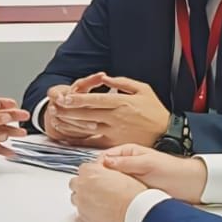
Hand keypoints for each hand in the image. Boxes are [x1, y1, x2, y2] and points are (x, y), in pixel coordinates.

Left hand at [49, 74, 170, 149]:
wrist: (167, 133)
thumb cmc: (155, 111)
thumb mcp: (143, 89)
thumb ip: (122, 82)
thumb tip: (104, 78)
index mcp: (122, 102)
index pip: (95, 100)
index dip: (78, 99)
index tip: (64, 97)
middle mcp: (116, 117)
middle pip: (87, 113)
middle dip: (68, 110)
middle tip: (55, 107)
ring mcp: (114, 132)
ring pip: (87, 127)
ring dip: (70, 123)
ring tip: (57, 119)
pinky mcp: (114, 143)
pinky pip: (93, 142)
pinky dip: (79, 140)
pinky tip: (68, 137)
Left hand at [68, 159, 148, 221]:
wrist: (135, 212)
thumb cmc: (132, 193)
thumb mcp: (120, 173)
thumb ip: (106, 169)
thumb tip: (103, 168)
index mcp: (90, 172)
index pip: (83, 169)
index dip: (92, 174)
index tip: (97, 177)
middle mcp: (82, 186)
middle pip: (75, 183)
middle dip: (84, 185)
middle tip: (97, 190)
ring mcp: (81, 203)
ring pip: (76, 199)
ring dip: (83, 199)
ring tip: (99, 202)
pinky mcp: (84, 218)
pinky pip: (80, 213)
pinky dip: (87, 212)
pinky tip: (99, 212)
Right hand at [99, 145, 206, 203]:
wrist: (189, 186)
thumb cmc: (172, 171)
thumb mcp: (148, 163)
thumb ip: (127, 162)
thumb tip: (105, 161)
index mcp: (127, 153)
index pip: (103, 158)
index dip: (96, 167)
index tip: (92, 176)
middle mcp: (126, 165)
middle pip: (104, 171)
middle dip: (99, 179)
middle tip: (94, 189)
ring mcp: (129, 178)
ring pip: (110, 183)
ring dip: (106, 189)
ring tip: (102, 196)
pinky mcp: (133, 191)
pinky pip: (119, 193)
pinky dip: (114, 197)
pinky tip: (112, 201)